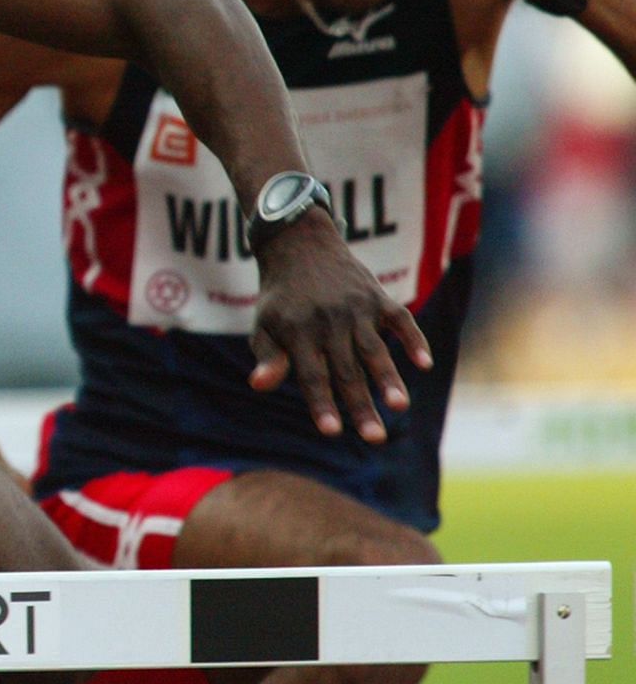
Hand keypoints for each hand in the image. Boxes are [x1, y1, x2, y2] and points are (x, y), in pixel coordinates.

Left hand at [247, 214, 432, 442]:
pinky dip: (413, 339)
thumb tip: (258, 385)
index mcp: (298, 333)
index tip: (330, 431)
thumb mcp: (264, 324)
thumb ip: (267, 357)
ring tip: (399, 407)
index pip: (311, 376)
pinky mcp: (377, 297)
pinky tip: (424, 363)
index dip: (321, 403)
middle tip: (374, 439)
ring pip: (374, 350)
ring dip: (388, 378)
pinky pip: (400, 319)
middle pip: (346, 371)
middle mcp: (328, 322)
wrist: (299, 244)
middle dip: (360, 406)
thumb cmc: (280, 297)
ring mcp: (355, 309)